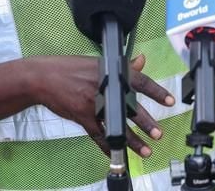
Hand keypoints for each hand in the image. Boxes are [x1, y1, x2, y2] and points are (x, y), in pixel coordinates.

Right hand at [34, 53, 174, 156]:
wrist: (43, 77)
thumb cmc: (69, 68)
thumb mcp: (97, 62)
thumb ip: (122, 65)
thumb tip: (141, 61)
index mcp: (110, 72)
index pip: (140, 81)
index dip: (157, 92)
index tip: (170, 101)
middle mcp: (104, 88)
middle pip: (131, 108)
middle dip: (146, 122)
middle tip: (158, 133)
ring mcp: (93, 105)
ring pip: (117, 126)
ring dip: (132, 140)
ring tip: (146, 150)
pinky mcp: (83, 117)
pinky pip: (98, 135)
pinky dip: (108, 146)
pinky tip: (117, 154)